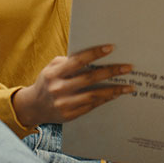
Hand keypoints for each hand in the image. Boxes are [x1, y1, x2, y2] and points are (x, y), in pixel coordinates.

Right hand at [12, 44, 133, 125]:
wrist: (34, 107)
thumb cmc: (47, 82)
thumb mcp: (51, 68)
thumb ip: (68, 62)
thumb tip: (94, 56)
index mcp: (54, 73)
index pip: (77, 61)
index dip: (95, 53)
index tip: (111, 48)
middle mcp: (58, 88)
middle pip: (90, 78)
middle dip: (111, 71)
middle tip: (128, 67)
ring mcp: (64, 103)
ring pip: (94, 95)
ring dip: (114, 90)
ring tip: (129, 86)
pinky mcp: (70, 115)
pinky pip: (92, 106)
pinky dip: (105, 99)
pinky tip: (116, 94)